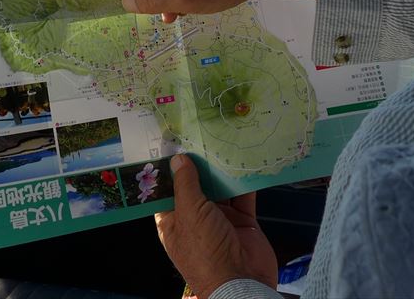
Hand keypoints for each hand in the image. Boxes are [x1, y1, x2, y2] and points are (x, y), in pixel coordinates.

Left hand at [155, 154, 277, 298]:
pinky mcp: (242, 221)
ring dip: (222, 169)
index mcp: (174, 221)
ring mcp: (219, 219)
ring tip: (224, 140)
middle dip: (199, 163)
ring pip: (220, 188)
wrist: (242, 282)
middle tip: (201, 132)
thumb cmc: (206, 251)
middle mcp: (195, 218)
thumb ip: (186, 184)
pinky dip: (244, 180)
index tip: (171, 141)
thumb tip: (177, 159)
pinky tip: (246, 160)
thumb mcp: (190, 213)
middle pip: (195, 185)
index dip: (169, 168)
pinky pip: (242, 196)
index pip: (167, 190)